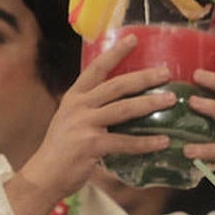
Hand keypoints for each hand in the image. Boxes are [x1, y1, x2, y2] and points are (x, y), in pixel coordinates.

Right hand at [10, 35, 175, 214]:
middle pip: (116, 86)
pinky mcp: (90, 145)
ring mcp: (84, 125)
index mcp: (75, 96)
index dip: (115, 53)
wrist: (43, 175)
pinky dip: (145, 142)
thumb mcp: (71, 119)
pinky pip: (124, 142)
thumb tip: (124, 99)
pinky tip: (163, 141)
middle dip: (143, 77)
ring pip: (123, 109)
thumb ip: (92, 107)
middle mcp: (78, 106)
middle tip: (166, 72)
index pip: (96, 68)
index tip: (134, 38)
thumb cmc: (62, 148)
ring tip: (170, 100)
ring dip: (149, 103)